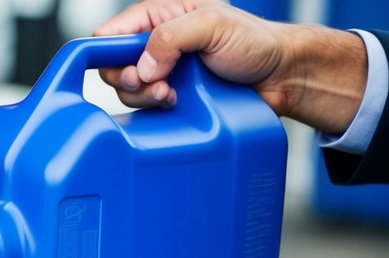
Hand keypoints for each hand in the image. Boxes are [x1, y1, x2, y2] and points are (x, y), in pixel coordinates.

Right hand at [93, 0, 366, 134]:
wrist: (280, 76)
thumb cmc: (255, 42)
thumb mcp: (212, 25)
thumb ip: (171, 37)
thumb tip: (143, 65)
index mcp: (159, 16)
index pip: (109, 34)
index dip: (108, 54)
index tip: (129, 68)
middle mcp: (155, 44)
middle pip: (112, 67)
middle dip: (129, 81)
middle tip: (158, 84)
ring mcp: (162, 73)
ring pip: (127, 92)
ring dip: (145, 98)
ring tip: (171, 95)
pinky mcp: (170, 98)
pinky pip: (146, 110)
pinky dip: (155, 111)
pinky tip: (175, 105)